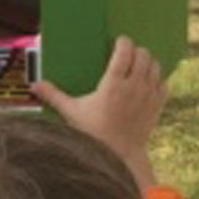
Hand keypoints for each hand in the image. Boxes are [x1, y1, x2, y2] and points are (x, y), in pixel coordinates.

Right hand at [33, 36, 166, 190]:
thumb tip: (34, 86)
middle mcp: (134, 86)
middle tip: (126, 55)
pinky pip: (164, 83)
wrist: (119, 157)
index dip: (122, 42)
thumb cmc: (94, 134)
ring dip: (148, 62)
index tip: (117, 43)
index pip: (125, 50)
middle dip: (135, 51)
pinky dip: (157, 79)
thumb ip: (54, 96)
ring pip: (156, 66)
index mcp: (113, 84)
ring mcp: (148, 96)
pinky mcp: (157, 106)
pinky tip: (147, 83)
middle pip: (143, 54)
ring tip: (137, 66)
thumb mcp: (72, 113)